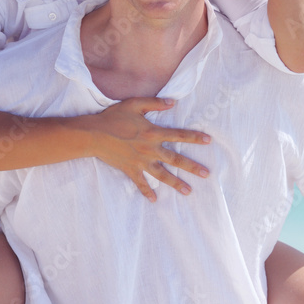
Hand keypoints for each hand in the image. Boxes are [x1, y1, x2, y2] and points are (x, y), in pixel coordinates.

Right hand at [91, 97, 210, 201]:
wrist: (94, 134)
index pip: (178, 135)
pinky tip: (155, 201)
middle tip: (206, 174)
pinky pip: (141, 183)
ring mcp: (140, 162)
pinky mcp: (130, 170)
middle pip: (175, 159)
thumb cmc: (113, 117)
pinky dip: (147, 192)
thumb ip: (155, 103)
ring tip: (188, 191)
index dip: (194, 137)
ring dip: (176, 183)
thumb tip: (173, 102)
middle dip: (192, 167)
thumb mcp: (134, 104)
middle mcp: (150, 149)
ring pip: (162, 175)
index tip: (209, 141)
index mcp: (153, 133)